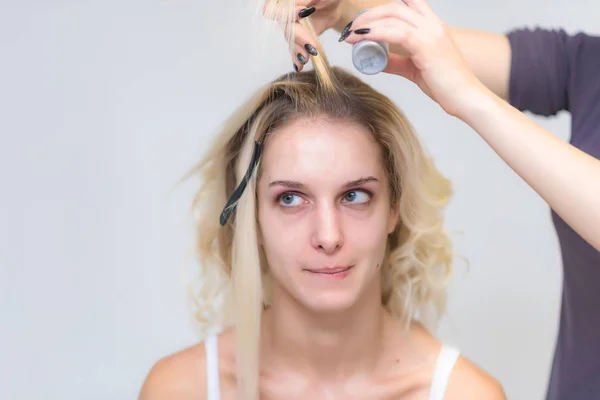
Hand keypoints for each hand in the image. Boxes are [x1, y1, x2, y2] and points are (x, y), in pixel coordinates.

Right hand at [263, 0, 342, 71]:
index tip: (303, 12)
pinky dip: (296, 58)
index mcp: (286, 1)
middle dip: (298, 37)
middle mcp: (284, 13)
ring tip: (306, 58)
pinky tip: (299, 66)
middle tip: (311, 46)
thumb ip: (306, 0)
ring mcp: (291, 26)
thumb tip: (299, 8)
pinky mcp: (298, 37)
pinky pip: (294, 48)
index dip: (288, 13)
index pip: (276, 8)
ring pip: (290, 40)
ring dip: (298, 50)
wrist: (335, 6)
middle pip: (285, 27)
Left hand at [341, 0, 485, 116]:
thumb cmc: (445, 85)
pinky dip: (374, 33)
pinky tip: (360, 39)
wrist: (465, 98)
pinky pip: (395, 32)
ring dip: (367, 23)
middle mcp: (432, 25)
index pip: (408, 4)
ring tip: (350, 35)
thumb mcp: (415, 69)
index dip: (384, 9)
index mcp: (432, 27)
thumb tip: (378, 61)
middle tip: (352, 30)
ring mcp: (430, 33)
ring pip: (393, 15)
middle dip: (370, 15)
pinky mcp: (425, 45)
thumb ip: (397, 62)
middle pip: (395, 6)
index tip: (365, 22)